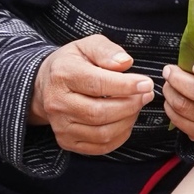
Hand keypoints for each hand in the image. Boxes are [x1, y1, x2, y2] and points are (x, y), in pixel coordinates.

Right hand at [31, 35, 153, 154]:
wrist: (46, 84)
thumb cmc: (73, 63)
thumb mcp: (87, 46)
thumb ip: (107, 51)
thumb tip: (125, 63)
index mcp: (62, 74)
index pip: (97, 84)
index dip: (126, 86)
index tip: (146, 83)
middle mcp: (57, 103)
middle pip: (100, 113)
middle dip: (130, 105)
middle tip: (146, 95)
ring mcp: (60, 126)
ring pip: (102, 133)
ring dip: (127, 121)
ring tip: (136, 105)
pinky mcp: (66, 141)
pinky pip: (100, 147)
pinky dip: (120, 136)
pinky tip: (126, 121)